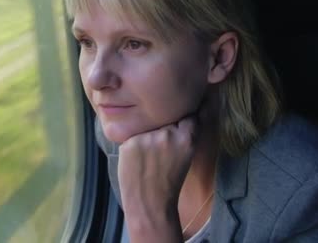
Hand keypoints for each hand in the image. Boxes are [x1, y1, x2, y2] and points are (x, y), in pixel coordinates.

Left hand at [118, 116, 197, 240]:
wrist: (150, 203)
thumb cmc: (168, 181)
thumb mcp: (185, 155)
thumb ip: (182, 135)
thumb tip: (177, 114)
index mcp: (186, 139)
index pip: (187, 114)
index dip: (181, 116)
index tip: (178, 117)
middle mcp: (168, 134)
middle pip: (164, 118)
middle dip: (161, 126)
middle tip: (158, 147)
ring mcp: (148, 137)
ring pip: (146, 125)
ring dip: (146, 133)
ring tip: (146, 155)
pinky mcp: (130, 142)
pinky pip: (131, 134)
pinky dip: (132, 144)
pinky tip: (136, 158)